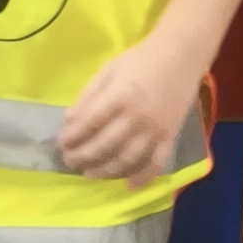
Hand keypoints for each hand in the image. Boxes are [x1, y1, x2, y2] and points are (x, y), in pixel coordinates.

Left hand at [58, 35, 195, 182]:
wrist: (181, 56)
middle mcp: (138, 116)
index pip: (90, 122)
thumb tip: (69, 120)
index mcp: (121, 95)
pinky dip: (144, 177)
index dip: (73, 136)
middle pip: (106, 144)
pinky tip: (129, 186)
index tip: (61, 143)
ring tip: (89, 174)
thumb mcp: (109, 69)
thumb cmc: (140, 60)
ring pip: (128, 158)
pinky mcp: (170, 136)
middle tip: (70, 161)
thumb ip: (89, 95)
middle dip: (84, 156)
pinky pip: (157, 162)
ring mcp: (155, 129)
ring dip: (106, 171)